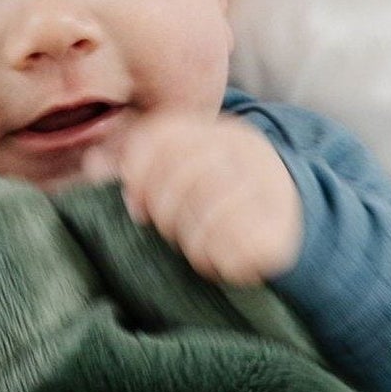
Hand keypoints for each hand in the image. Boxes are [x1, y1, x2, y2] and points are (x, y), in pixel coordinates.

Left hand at [80, 109, 303, 285]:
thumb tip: (92, 166)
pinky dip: (212, 259)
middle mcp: (248, 153)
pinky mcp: (280, 231)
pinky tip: (211, 260)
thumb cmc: (228, 194)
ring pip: (209, 212)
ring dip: (188, 237)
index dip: (138, 171)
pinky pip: (232, 247)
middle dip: (163, 208)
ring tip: (190, 244)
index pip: (167, 137)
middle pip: (185, 174)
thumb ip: (145, 165)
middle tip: (161, 227)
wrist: (298, 217)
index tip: (135, 203)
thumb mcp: (194, 166)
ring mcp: (268, 190)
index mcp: (223, 132)